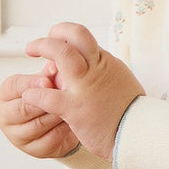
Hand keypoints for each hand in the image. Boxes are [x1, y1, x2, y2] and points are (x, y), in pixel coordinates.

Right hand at [0, 62, 81, 158]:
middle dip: (45, 101)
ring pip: (38, 125)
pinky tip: (74, 121)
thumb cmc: (46, 96)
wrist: (53, 124)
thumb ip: (49, 74)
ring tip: (72, 106)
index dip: (32, 83)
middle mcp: (6, 116)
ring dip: (56, 114)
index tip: (49, 81)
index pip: (15, 86)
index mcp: (6, 94)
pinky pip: (51, 139)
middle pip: (23, 108)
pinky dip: (64, 129)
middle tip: (63, 96)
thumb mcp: (45, 81)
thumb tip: (56, 66)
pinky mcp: (34, 150)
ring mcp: (18, 136)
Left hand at [20, 23, 144, 161]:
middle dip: (51, 36)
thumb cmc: (131, 112)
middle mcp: (96, 69)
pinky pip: (48, 96)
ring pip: (62, 54)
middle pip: (74, 36)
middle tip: (35, 46)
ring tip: (31, 54)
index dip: (65, 34)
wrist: (139, 134)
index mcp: (105, 63)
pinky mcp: (76, 109)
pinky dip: (34, 95)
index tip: (56, 41)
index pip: (82, 37)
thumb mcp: (121, 80)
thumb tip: (98, 61)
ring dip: (42, 48)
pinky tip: (29, 96)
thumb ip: (105, 70)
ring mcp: (85, 87)